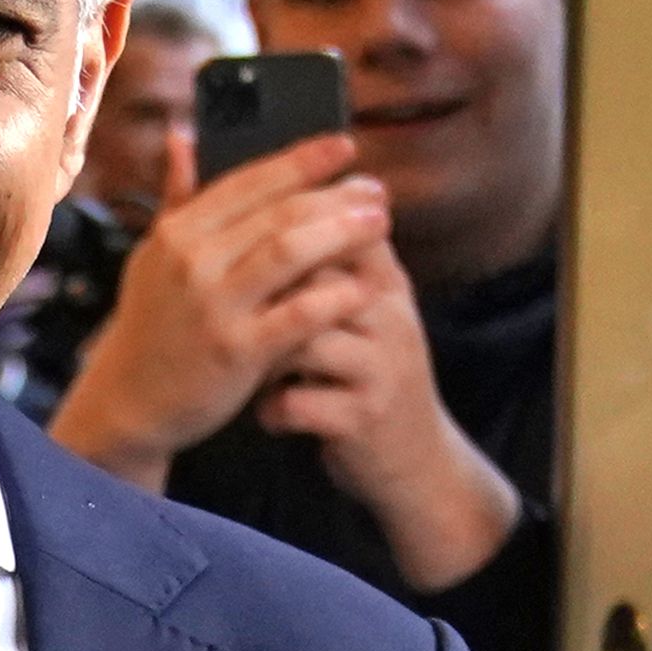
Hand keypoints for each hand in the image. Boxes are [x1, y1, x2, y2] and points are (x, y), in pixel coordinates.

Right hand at [48, 133, 387, 488]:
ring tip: (380, 223)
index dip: (301, 160)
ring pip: (291, 252)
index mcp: (177, 232)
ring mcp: (214, 306)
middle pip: (279, 212)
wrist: (129, 398)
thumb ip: (176, 196)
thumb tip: (183, 136)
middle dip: (335, 196)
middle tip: (377, 191)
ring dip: (343, 233)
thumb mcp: (153, 254)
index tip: (344, 147)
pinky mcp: (237, 350)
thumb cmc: (152, 323)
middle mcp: (193, 261)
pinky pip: (299, 313)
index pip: (248, 180)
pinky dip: (337, 296)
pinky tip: (367, 286)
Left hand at [258, 252, 524, 591]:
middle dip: (264, 294)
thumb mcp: (370, 312)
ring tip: (253, 369)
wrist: (417, 462)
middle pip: (315, 275)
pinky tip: (267, 412)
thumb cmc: (372, 375)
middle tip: (234, 314)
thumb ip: (343, 259)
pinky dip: (271, 408)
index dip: (288, 228)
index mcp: (387, 286)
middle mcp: (389, 319)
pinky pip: (298, 401)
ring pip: (303, 338)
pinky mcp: (363, 419)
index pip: (343, 228)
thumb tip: (312, 188)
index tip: (244, 251)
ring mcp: (380, 370)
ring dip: (264, 356)